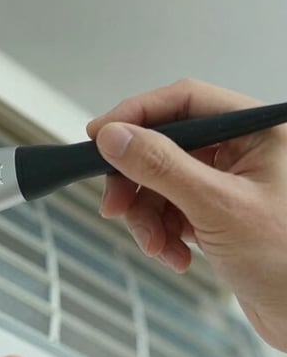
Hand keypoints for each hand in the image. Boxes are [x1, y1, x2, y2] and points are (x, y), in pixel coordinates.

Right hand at [87, 78, 286, 349]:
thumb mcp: (217, 208)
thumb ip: (161, 167)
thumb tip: (115, 137)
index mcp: (258, 132)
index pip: (184, 101)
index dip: (137, 115)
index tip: (100, 137)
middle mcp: (245, 151)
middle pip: (166, 144)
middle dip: (137, 181)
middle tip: (114, 205)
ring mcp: (230, 183)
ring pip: (162, 181)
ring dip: (148, 216)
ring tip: (157, 245)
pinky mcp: (220, 213)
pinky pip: (172, 209)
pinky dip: (163, 232)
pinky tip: (175, 254)